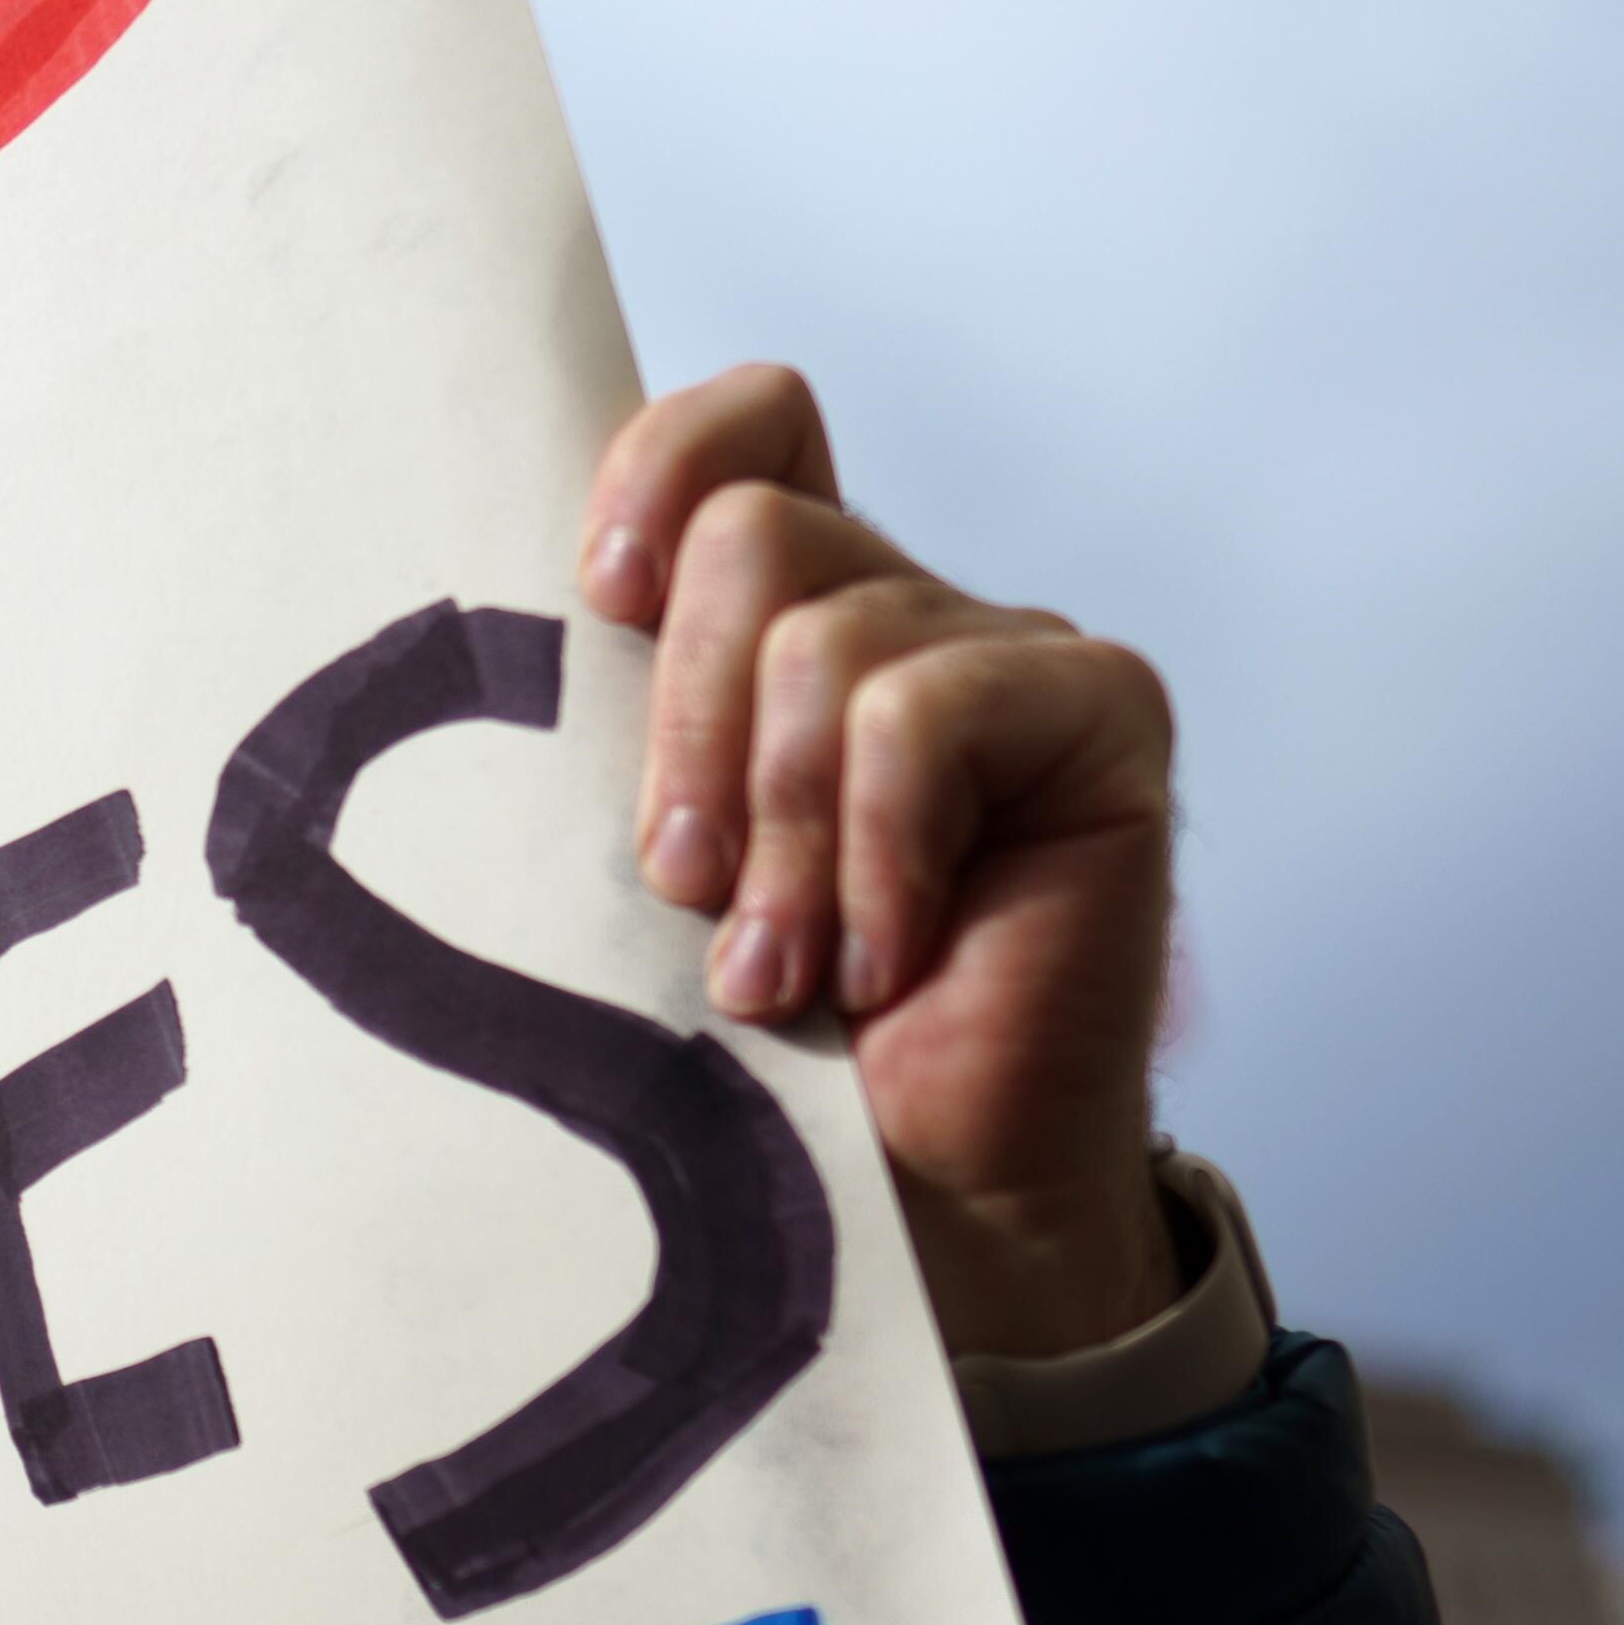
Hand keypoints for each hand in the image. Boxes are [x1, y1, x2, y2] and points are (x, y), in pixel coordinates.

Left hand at [580, 365, 1179, 1359]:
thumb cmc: (768, 1049)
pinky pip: (927, 716)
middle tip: (684, 890)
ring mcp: (1009, 650)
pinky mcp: (1100, 710)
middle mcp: (903, 606)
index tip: (594, 598)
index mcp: (785, 617)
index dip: (661, 465)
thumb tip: (523, 633)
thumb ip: (619, 733)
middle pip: (751, 534)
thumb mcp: (655, 864)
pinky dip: (874, 858)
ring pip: (826, 641)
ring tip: (776, 973)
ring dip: (780, 837)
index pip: (747, 425)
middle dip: (687, 729)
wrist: (916, 1199)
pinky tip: (881, 965)